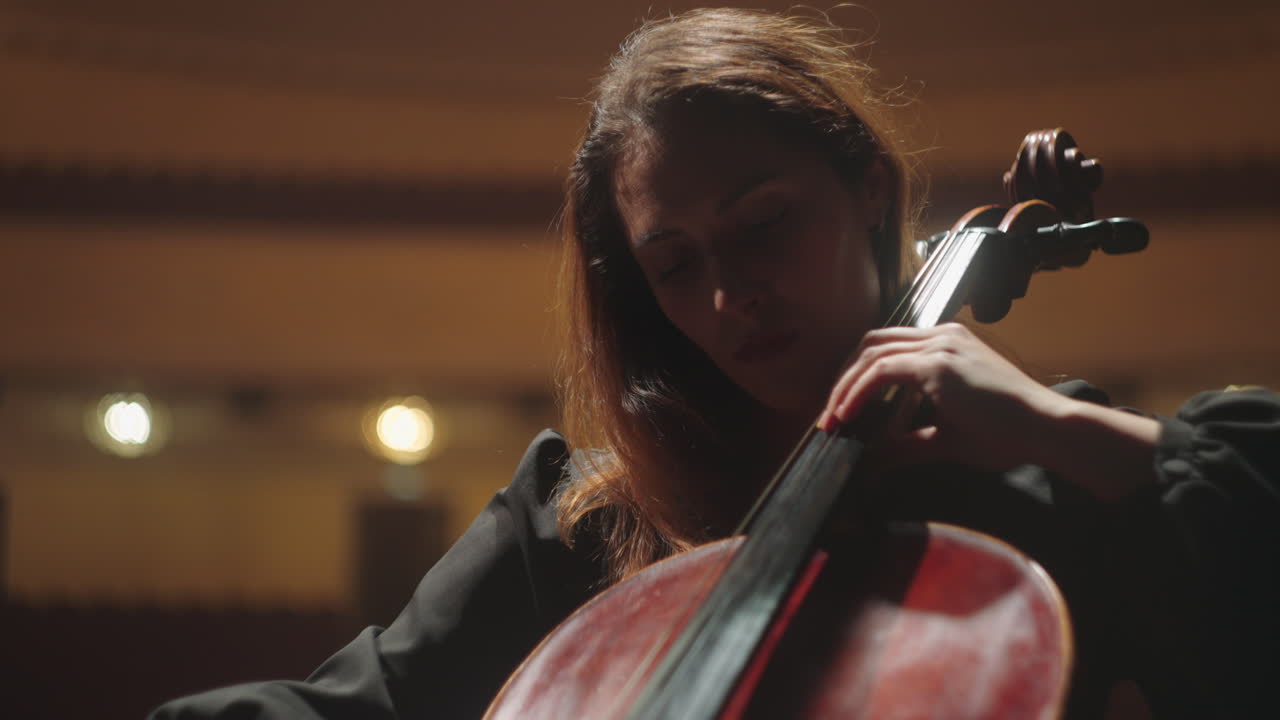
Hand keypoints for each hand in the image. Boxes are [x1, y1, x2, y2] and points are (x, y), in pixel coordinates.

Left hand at [816, 323, 1159, 499]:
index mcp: (947, 346)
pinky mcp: (939, 363)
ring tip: (832, 419)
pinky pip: (882, 370)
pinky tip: (847, 415)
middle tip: (828, 415)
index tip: (841, 411)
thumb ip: (907, 445)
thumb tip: (872, 461)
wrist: (1048, 430)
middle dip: (844, 377)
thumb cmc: (1009, 435)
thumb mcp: (946, 439)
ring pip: (871, 353)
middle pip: (872, 343)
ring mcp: (941, 345)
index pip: (888, 349)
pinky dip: (858, 391)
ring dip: (845, 386)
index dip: (858, 377)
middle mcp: (942, 336)